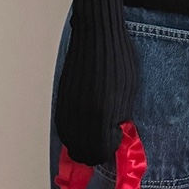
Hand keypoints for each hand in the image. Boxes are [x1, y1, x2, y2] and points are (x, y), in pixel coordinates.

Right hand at [53, 24, 138, 165]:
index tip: (115, 141)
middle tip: (105, 142)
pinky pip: (63, 127)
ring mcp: (67, 108)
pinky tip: (84, 123)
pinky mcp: (61, 99)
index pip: (101, 150)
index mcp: (102, 115)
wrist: (96, 37)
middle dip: (95, 151)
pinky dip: (72, 131)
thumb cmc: (118, 60)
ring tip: (95, 134)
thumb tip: (114, 134)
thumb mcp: (128, 92)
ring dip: (82, 143)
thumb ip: (119, 118)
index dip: (110, 149)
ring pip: (70, 141)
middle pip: (82, 151)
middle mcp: (80, 116)